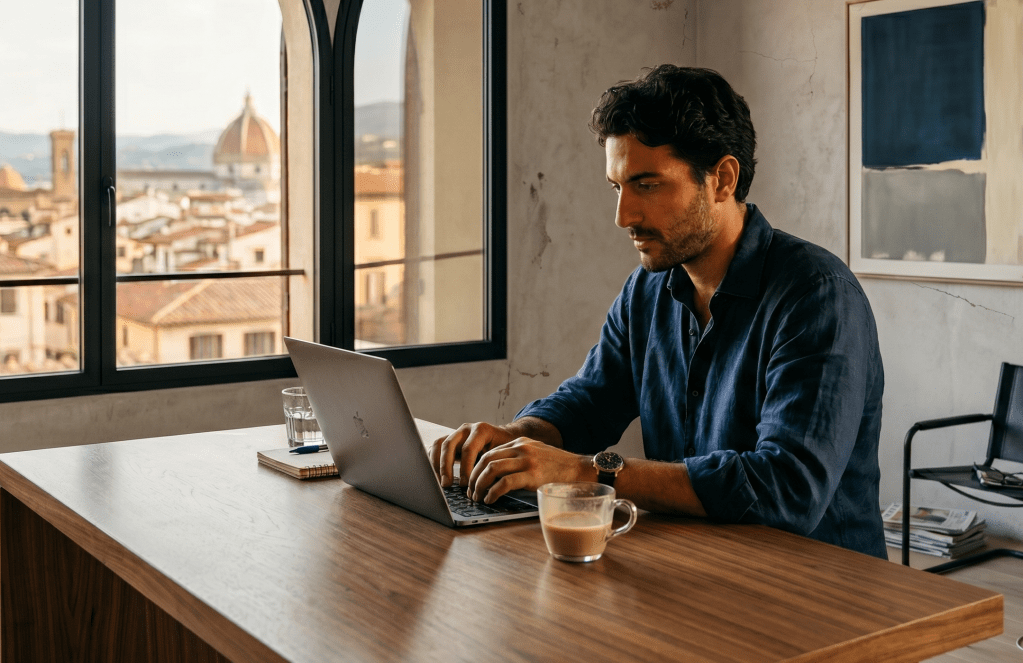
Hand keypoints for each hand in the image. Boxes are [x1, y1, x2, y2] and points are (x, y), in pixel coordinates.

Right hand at [429, 422, 518, 487]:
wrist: (503, 436)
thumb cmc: (504, 448)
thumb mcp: (501, 455)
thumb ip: (491, 466)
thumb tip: (484, 487)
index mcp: (481, 430)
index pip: (468, 448)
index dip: (465, 467)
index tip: (465, 484)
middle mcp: (466, 429)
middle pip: (449, 444)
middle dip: (446, 466)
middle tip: (447, 484)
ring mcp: (456, 433)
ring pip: (439, 444)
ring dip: (436, 464)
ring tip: (439, 482)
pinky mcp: (450, 440)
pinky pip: (436, 448)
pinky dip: (434, 462)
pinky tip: (436, 476)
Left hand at [467, 438, 591, 503]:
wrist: (581, 470)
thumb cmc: (559, 467)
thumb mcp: (536, 454)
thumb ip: (519, 458)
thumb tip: (498, 474)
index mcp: (520, 442)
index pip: (490, 452)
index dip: (476, 469)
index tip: (471, 482)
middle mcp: (521, 448)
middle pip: (486, 459)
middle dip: (474, 477)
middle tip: (470, 492)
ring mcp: (527, 460)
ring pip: (491, 469)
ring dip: (480, 485)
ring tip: (478, 498)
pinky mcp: (532, 475)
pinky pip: (505, 482)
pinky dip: (493, 492)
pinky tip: (490, 500)